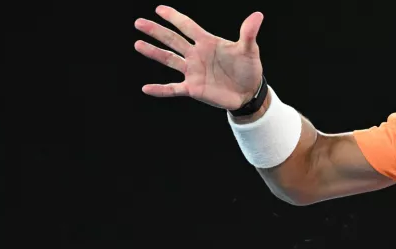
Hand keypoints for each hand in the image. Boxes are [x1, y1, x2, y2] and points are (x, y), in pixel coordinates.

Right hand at [134, 5, 263, 109]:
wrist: (249, 92)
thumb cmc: (249, 69)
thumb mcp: (249, 50)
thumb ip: (248, 34)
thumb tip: (258, 16)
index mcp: (207, 43)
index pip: (187, 26)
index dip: (174, 17)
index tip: (159, 9)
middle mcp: (196, 55)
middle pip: (173, 40)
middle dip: (156, 31)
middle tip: (139, 23)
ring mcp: (193, 72)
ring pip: (169, 60)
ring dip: (154, 52)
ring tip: (138, 44)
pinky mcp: (193, 88)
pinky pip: (173, 89)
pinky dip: (160, 90)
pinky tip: (146, 89)